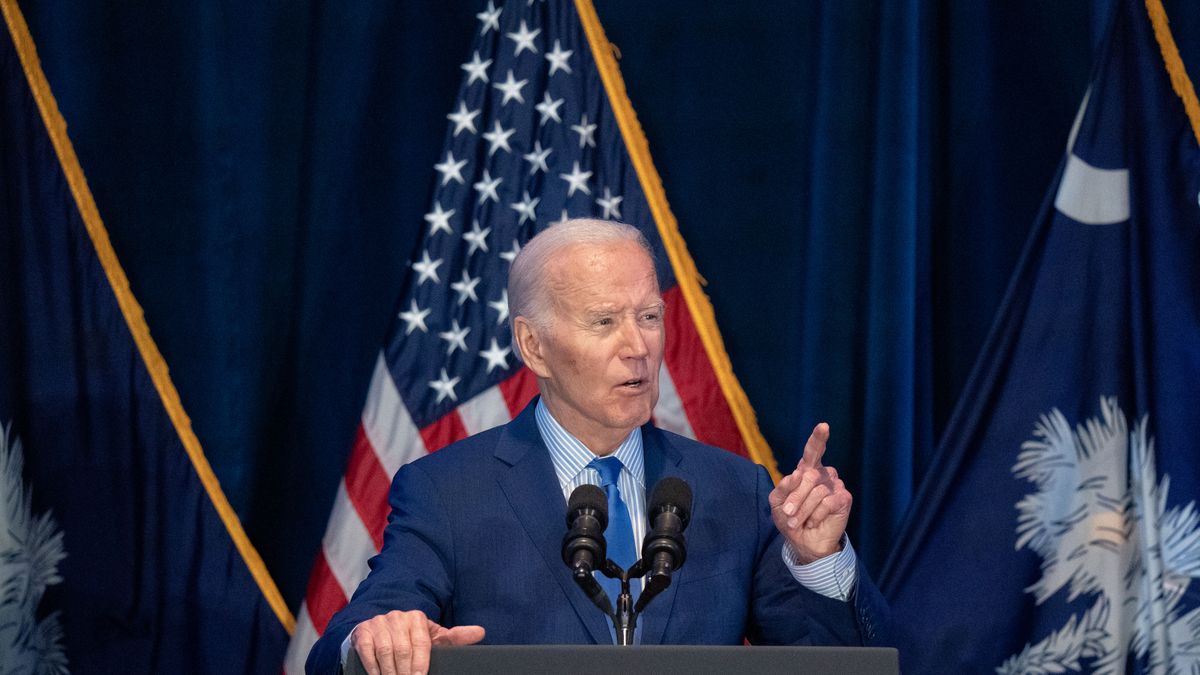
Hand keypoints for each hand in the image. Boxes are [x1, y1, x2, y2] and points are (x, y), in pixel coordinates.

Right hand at [350, 609, 484, 674]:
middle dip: (405, 672)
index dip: (421, 664)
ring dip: (389, 672)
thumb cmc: (412, 639)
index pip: (421, 643)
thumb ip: (455, 638)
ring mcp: (378, 623)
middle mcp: (397, 617)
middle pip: (402, 650)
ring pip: (385, 651)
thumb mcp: (433, 638)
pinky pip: (367, 651)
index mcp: (417, 618)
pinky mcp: (363, 631)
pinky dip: (373, 666)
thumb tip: (480, 632)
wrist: (381, 632)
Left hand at [768, 423, 851, 563]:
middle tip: (789, 514)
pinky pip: (827, 502)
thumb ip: (784, 487)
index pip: (813, 450)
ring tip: (800, 521)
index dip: (818, 438)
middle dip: (795, 497)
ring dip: (803, 510)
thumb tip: (797, 474)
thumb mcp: (778, 503)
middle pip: (808, 475)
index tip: (824, 426)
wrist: (804, 543)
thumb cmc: (790, 519)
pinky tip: (815, 521)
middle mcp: (823, 474)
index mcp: (807, 471)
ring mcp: (835, 485)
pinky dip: (816, 515)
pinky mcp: (844, 498)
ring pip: (817, 490)